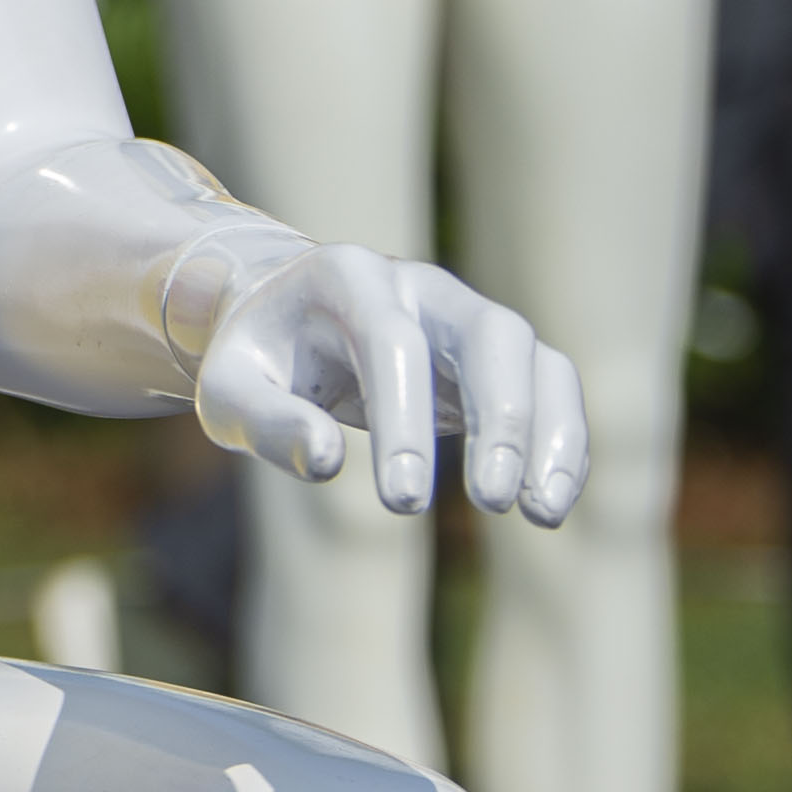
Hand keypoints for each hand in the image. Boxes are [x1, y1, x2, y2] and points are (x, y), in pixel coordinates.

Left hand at [191, 243, 587, 527]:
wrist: (282, 316)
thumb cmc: (256, 357)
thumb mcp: (230, 390)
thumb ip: (268, 423)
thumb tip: (327, 462)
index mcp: (346, 277)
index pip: (391, 342)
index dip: (403, 421)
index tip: (401, 500)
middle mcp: (417, 285)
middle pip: (486, 332)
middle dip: (498, 417)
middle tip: (491, 502)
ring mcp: (462, 311)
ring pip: (531, 353)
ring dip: (547, 431)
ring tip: (541, 514)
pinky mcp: (493, 351)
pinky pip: (549, 381)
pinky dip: (562, 438)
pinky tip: (550, 502)